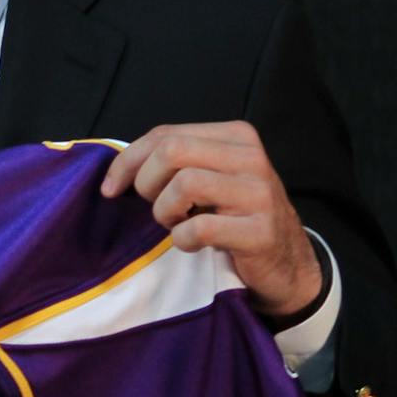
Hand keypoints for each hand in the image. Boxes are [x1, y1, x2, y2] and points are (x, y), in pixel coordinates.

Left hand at [99, 121, 322, 318]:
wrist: (285, 263)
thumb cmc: (234, 216)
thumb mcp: (209, 178)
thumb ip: (174, 162)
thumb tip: (116, 171)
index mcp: (236, 136)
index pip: (165, 134)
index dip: (127, 161)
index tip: (111, 188)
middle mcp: (251, 157)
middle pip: (172, 151)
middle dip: (147, 183)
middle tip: (156, 207)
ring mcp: (259, 193)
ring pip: (185, 184)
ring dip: (165, 212)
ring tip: (177, 224)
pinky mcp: (260, 231)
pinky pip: (201, 228)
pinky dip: (184, 239)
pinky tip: (193, 244)